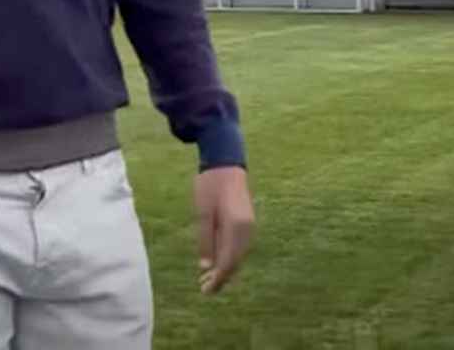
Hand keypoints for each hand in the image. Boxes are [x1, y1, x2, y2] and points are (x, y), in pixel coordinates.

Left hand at [193, 166, 254, 294]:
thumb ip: (205, 240)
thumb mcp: (203, 213)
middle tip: (204, 289)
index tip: (206, 290)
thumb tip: (206, 267)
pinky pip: (239, 246)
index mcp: (236, 227)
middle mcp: (247, 229)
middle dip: (221, 277)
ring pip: (238, 255)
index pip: (228, 261)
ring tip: (208, 279)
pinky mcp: (247, 222)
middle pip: (235, 261)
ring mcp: (250, 225)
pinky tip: (218, 261)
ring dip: (225, 268)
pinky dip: (229, 257)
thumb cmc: (210, 185)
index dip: (218, 279)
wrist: (226, 162)